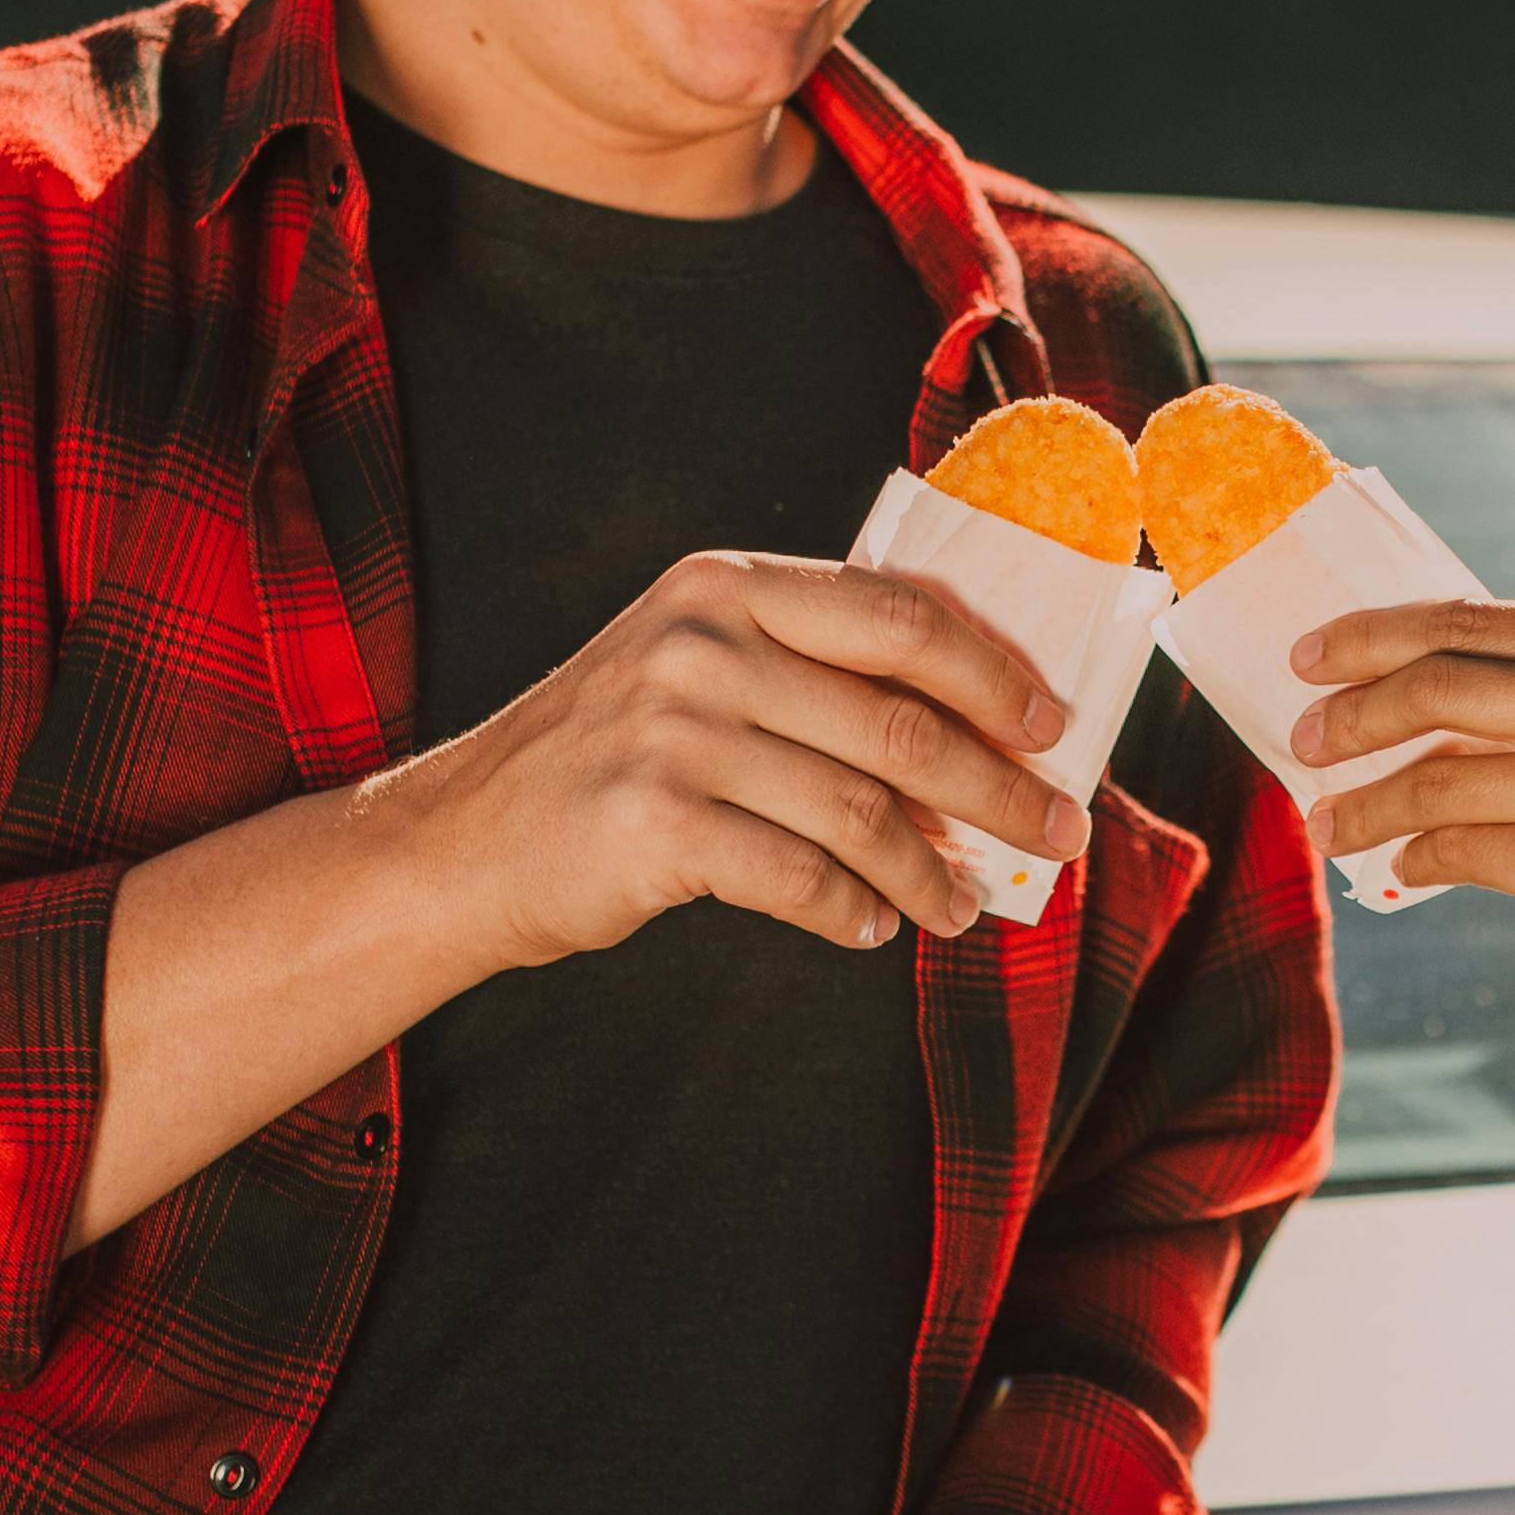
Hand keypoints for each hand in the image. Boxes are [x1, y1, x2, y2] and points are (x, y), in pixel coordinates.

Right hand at [397, 550, 1081, 965]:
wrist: (458, 844)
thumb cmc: (603, 761)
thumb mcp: (692, 669)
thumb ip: (809, 672)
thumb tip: (975, 734)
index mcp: (726, 586)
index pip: (899, 615)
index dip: (994, 673)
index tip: (1054, 725)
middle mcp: (702, 643)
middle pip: (900, 718)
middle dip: (997, 787)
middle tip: (1056, 835)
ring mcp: (675, 732)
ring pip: (861, 809)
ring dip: (930, 871)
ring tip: (960, 908)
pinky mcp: (656, 824)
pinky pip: (801, 877)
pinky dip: (852, 912)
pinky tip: (870, 928)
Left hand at [1283, 599, 1514, 962]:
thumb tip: (1384, 673)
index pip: (1470, 620)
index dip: (1373, 635)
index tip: (1308, 656)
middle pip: (1439, 688)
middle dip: (1351, 716)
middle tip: (1303, 739)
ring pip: (1434, 781)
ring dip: (1363, 806)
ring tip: (1326, 824)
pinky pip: (1456, 850)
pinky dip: (1415, 856)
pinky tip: (1400, 862)